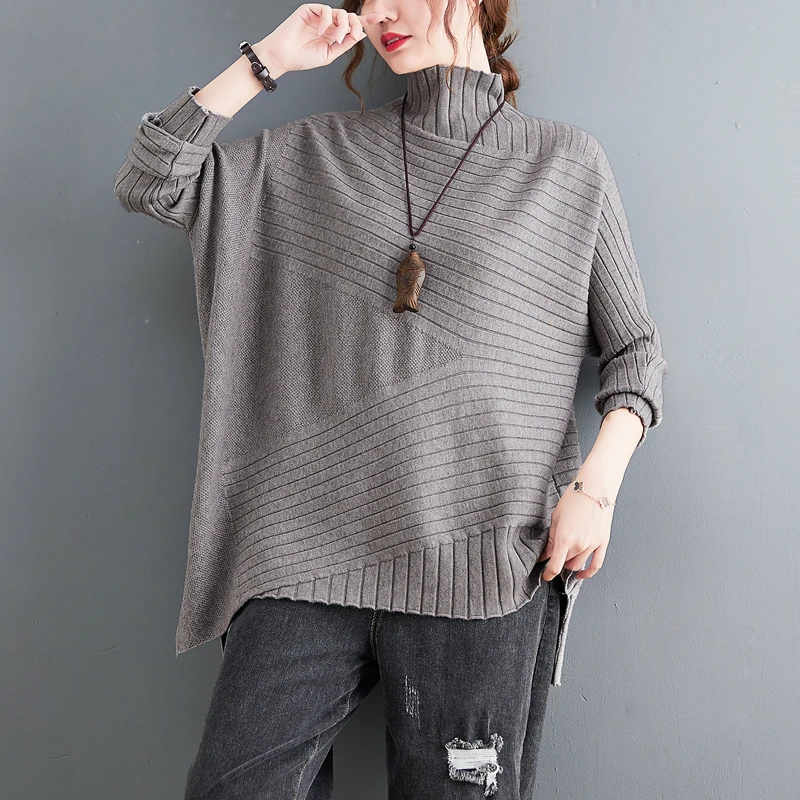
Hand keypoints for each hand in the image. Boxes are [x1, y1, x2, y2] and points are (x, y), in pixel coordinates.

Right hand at [258, 3, 383, 73]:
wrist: (284, 57)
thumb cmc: (302, 58)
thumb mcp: (329, 55)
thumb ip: (345, 44)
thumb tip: (361, 34)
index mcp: (334, 34)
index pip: (353, 25)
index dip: (367, 21)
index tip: (381, 18)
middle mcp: (328, 23)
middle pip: (350, 17)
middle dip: (356, 25)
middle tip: (354, 36)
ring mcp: (319, 16)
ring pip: (340, 13)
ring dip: (343, 26)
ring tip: (337, 39)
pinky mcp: (309, 10)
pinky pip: (325, 9)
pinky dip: (327, 21)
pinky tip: (322, 32)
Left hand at [536, 485, 612, 580]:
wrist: (595, 487)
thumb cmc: (574, 498)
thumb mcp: (556, 517)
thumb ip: (551, 539)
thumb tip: (546, 554)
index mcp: (564, 538)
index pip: (555, 566)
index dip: (548, 574)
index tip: (545, 576)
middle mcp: (579, 545)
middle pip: (565, 563)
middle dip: (557, 562)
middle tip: (553, 557)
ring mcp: (592, 545)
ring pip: (578, 565)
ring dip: (570, 565)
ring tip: (565, 559)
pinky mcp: (603, 542)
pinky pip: (596, 564)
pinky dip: (588, 572)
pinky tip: (582, 574)